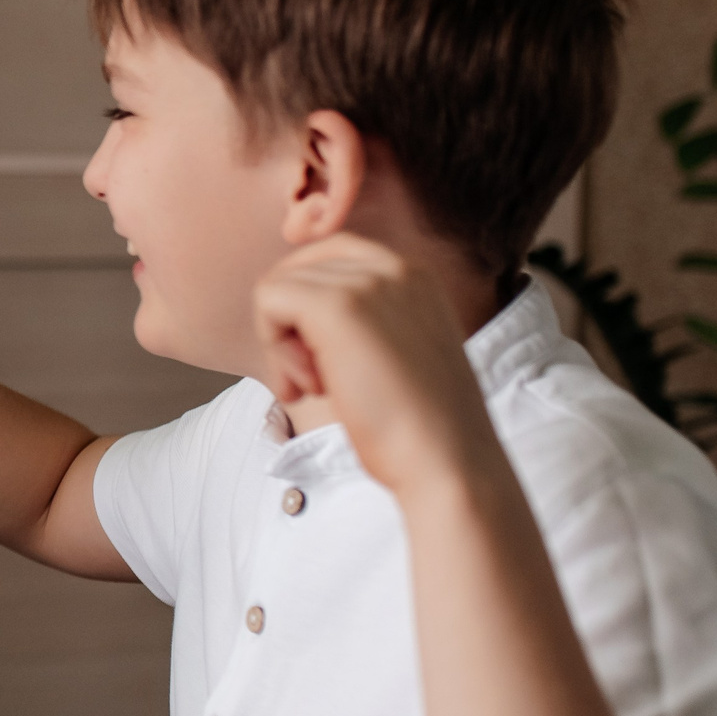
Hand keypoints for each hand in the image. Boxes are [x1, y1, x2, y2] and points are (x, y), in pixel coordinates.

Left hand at [252, 235, 504, 502]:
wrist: (447, 460)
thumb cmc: (416, 424)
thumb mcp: (394, 351)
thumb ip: (357, 320)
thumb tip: (285, 309)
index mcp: (414, 275)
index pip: (328, 255)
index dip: (305, 307)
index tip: (318, 359)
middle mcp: (395, 267)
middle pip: (297, 271)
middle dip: (289, 328)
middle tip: (309, 382)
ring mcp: (368, 282)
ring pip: (278, 287)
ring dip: (281, 346)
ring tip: (314, 389)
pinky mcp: (339, 306)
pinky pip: (268, 300)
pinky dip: (273, 348)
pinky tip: (307, 388)